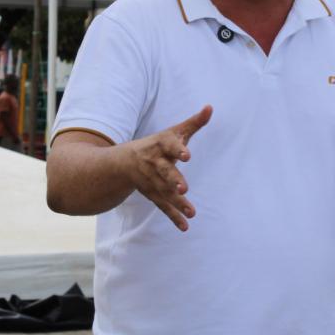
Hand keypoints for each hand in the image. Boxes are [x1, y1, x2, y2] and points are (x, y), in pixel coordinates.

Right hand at [122, 104, 212, 231]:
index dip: (178, 150)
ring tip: (192, 212)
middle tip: (184, 188)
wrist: (124, 162)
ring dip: (177, 202)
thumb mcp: (173, 132)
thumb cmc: (157, 144)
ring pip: (164, 191)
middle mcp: (154, 163)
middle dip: (173, 179)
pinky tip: (185, 226)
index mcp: (161, 145)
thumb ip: (193, 122)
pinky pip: (163, 206)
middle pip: (164, 171)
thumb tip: (210, 107)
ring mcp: (152, 180)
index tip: (188, 156)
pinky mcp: (152, 194)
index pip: (169, 145)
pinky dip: (173, 216)